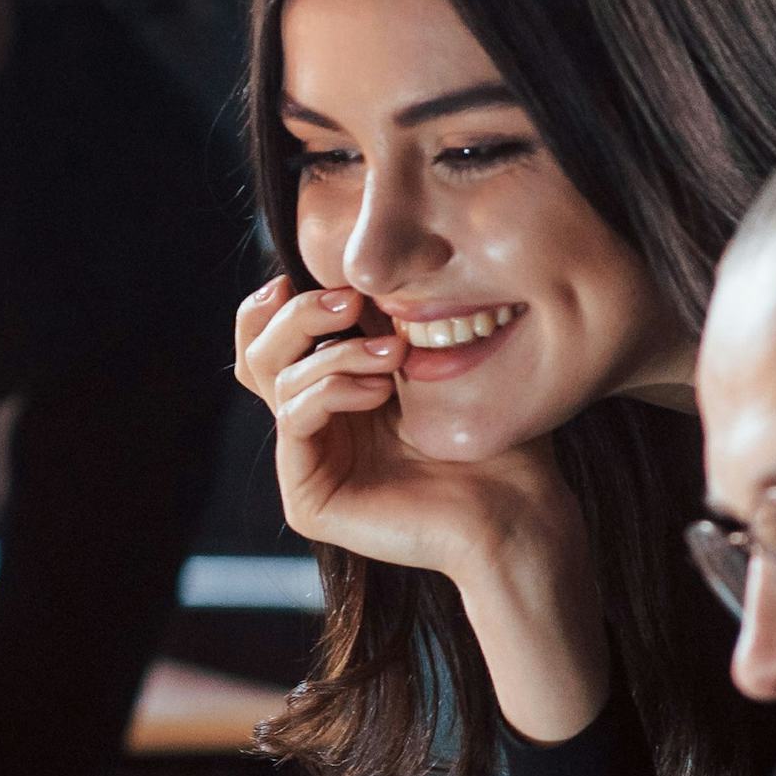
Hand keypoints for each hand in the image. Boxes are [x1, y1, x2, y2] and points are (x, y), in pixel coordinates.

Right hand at [233, 277, 579, 586]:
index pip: (272, 338)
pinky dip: (330, 390)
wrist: (515, 508)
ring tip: (392, 356)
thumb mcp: (434, 356)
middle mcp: (316, 427)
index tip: (328, 276)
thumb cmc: (492, 435)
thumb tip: (350, 267)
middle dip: (299, 313)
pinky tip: (378, 392)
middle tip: (355, 301)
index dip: (281, 301)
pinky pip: (293, 419)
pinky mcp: (309, 498)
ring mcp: (309, 463)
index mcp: (337, 393)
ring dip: (333, 352)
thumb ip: (384, 318)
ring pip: (274, 378)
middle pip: (259, 351)